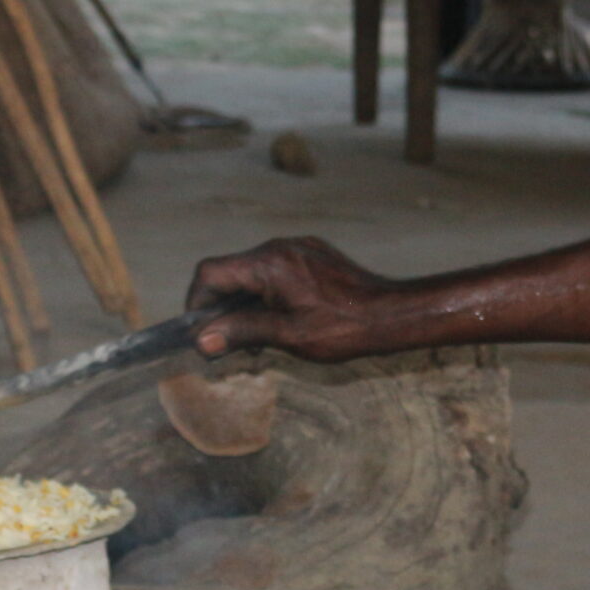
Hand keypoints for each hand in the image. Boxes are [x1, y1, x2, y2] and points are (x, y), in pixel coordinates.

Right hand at [187, 236, 401, 360]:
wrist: (391, 313)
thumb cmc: (343, 328)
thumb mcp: (287, 335)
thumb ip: (241, 333)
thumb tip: (202, 341)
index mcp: (268, 263)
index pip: (210, 272)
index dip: (197, 302)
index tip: (201, 332)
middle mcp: (279, 247)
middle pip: (230, 271)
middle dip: (221, 306)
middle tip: (227, 342)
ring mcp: (297, 247)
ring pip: (252, 272)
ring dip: (244, 302)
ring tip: (256, 336)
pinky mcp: (312, 254)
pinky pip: (275, 270)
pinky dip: (267, 293)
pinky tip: (281, 320)